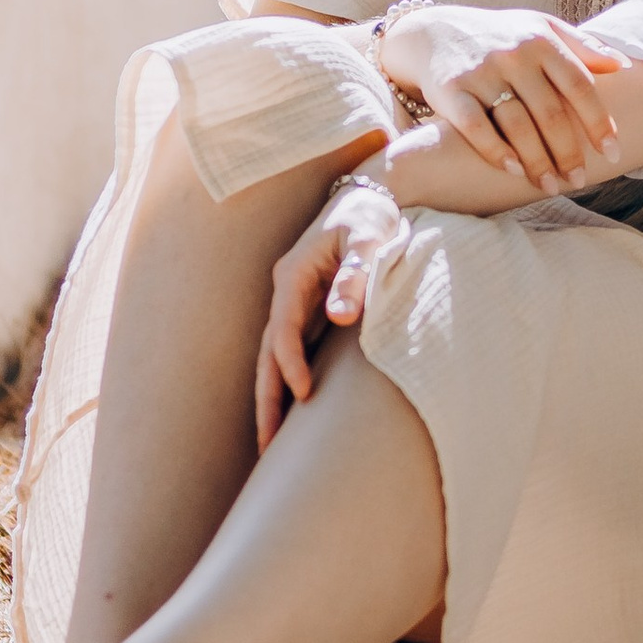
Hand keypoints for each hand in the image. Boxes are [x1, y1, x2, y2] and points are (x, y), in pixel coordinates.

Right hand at [256, 183, 399, 449]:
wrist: (375, 196)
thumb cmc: (373, 218)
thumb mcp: (369, 240)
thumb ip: (357, 275)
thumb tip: (341, 316)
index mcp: (293, 273)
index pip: (283, 327)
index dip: (290, 362)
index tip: (304, 393)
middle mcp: (286, 290)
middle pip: (268, 350)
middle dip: (267, 396)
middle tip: (268, 445)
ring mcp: (294, 302)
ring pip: (275, 356)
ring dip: (273, 396)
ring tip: (272, 444)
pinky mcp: (309, 310)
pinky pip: (292, 351)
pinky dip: (287, 381)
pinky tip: (291, 412)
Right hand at [374, 0, 622, 191]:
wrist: (435, 30)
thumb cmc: (501, 36)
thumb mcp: (541, 28)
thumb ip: (582, 46)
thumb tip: (624, 66)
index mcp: (541, 40)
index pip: (579, 85)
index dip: (598, 121)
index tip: (612, 152)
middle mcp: (514, 54)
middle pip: (550, 112)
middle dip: (568, 152)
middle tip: (579, 180)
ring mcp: (482, 72)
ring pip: (517, 125)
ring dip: (537, 161)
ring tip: (551, 186)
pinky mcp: (452, 90)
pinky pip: (476, 127)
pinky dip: (497, 152)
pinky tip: (514, 171)